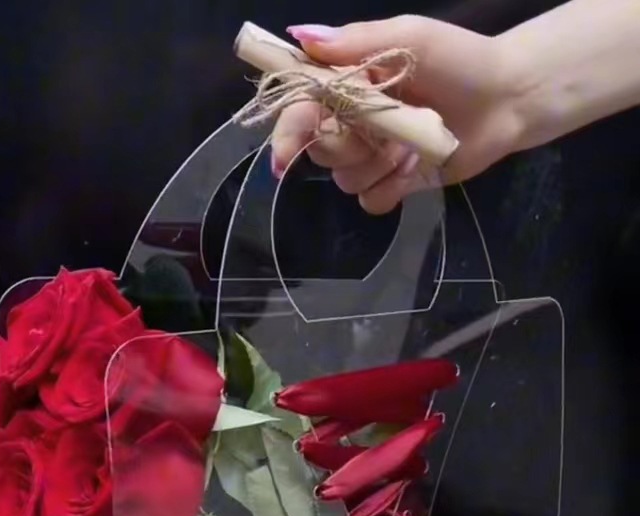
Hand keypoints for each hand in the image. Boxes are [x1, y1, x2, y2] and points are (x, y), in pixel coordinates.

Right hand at [271, 17, 525, 213]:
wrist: (508, 97)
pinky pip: (370, 201)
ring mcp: (374, 156)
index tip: (284, 154)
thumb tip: (299, 36)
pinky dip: (390, 189)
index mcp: (347, 84)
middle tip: (379, 129)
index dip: (288, 132)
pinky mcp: (396, 184)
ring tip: (408, 144)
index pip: (300, 110)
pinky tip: (414, 168)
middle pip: (318, 151)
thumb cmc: (460, 59)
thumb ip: (355, 42)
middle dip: (343, 145)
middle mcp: (353, 122)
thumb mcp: (408, 37)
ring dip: (373, 166)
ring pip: (343, 179)